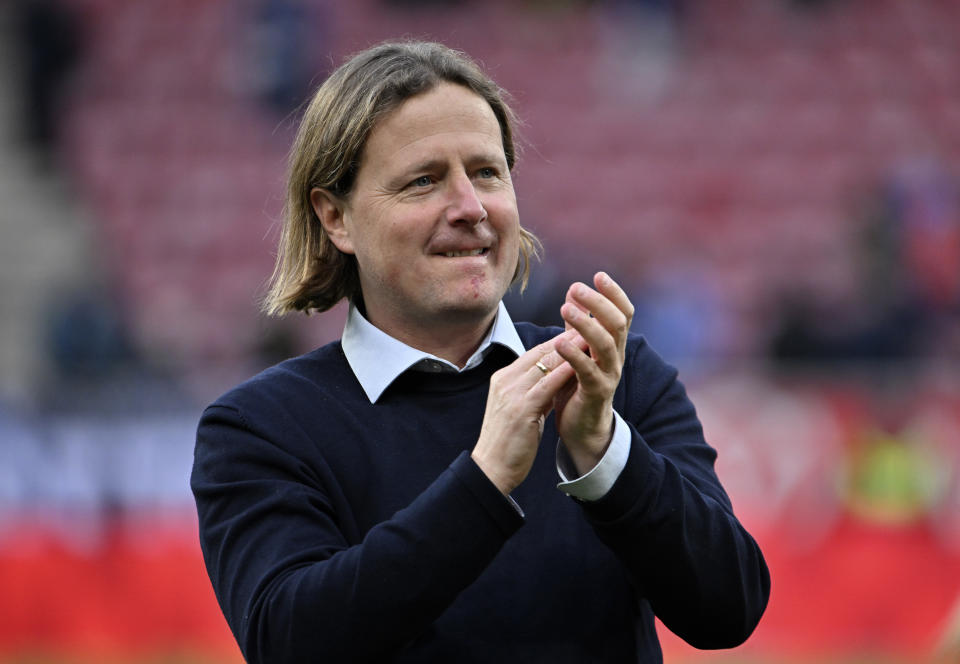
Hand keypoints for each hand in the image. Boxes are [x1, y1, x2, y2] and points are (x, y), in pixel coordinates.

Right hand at [471, 331, 578, 494]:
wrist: (491, 469)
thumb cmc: (507, 442)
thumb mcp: (518, 409)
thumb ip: (532, 391)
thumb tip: (552, 378)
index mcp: (502, 379)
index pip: (533, 353)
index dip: (557, 341)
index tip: (578, 333)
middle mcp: (505, 381)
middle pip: (540, 354)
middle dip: (566, 339)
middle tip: (589, 327)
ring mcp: (511, 394)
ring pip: (544, 365)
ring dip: (569, 350)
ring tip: (589, 339)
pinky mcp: (521, 409)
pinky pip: (547, 385)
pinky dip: (564, 372)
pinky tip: (580, 364)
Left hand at [554, 272, 634, 474]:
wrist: (581, 428)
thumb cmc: (578, 384)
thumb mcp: (579, 349)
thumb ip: (577, 323)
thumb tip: (573, 290)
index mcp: (614, 344)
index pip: (623, 313)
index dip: (614, 293)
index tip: (598, 275)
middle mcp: (616, 358)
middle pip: (617, 324)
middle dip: (599, 303)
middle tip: (577, 287)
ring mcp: (609, 376)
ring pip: (605, 345)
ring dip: (586, 325)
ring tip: (564, 309)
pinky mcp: (596, 394)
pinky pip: (588, 371)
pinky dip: (575, 355)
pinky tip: (559, 342)